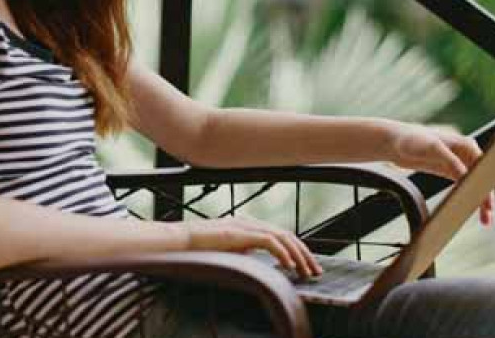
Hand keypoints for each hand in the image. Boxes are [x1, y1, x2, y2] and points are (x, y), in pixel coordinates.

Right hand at [182, 216, 322, 279]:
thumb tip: (258, 262)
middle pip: (287, 235)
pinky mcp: (238, 233)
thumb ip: (244, 252)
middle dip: (305, 254)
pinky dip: (282, 253)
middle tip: (316, 271)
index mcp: (248, 226)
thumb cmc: (199, 249)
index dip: (297, 251)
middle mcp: (250, 222)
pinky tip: (289, 266)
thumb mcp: (228, 252)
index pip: (280, 236)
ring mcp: (244, 226)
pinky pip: (268, 241)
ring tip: (307, 271)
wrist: (178, 242)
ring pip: (282, 237)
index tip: (307, 267)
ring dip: (298, 255)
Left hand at [388, 122, 494, 225]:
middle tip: (488, 215)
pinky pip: (463, 187)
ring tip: (485, 219)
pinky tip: (467, 211)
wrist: (395, 143)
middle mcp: (465, 154)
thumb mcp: (433, 148)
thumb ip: (451, 160)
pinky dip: (466, 198)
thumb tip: (467, 176)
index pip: (484, 167)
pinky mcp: (449, 172)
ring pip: (474, 185)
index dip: (488, 184)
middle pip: (482, 178)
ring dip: (478, 200)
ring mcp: (458, 164)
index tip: (489, 201)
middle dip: (486, 196)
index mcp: (467, 144)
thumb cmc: (413, 140)